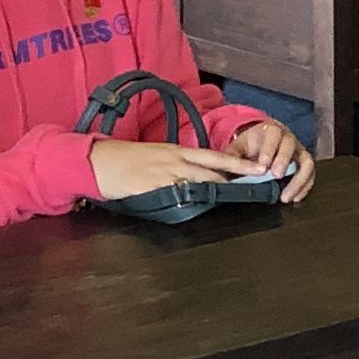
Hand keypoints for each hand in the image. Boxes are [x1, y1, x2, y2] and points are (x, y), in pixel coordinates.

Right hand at [91, 137, 263, 197]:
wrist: (99, 161)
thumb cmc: (125, 159)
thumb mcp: (156, 155)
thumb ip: (177, 166)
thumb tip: (196, 180)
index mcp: (176, 151)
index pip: (214, 155)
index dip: (238, 163)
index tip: (258, 168)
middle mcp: (175, 160)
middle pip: (212, 171)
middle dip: (234, 180)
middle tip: (256, 185)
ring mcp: (165, 175)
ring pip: (200, 183)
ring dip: (218, 191)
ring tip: (236, 198)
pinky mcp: (153, 188)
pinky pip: (178, 195)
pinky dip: (192, 201)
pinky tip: (201, 207)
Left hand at [224, 118, 317, 200]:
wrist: (261, 144)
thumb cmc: (250, 146)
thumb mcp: (237, 148)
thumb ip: (232, 156)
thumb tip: (227, 168)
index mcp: (270, 130)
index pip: (273, 134)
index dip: (269, 149)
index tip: (263, 164)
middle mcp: (288, 138)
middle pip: (291, 145)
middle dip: (283, 161)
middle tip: (276, 176)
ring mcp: (299, 151)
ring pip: (306, 161)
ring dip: (299, 180)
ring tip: (286, 196)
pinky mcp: (305, 164)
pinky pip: (310, 174)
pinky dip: (305, 187)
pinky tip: (295, 198)